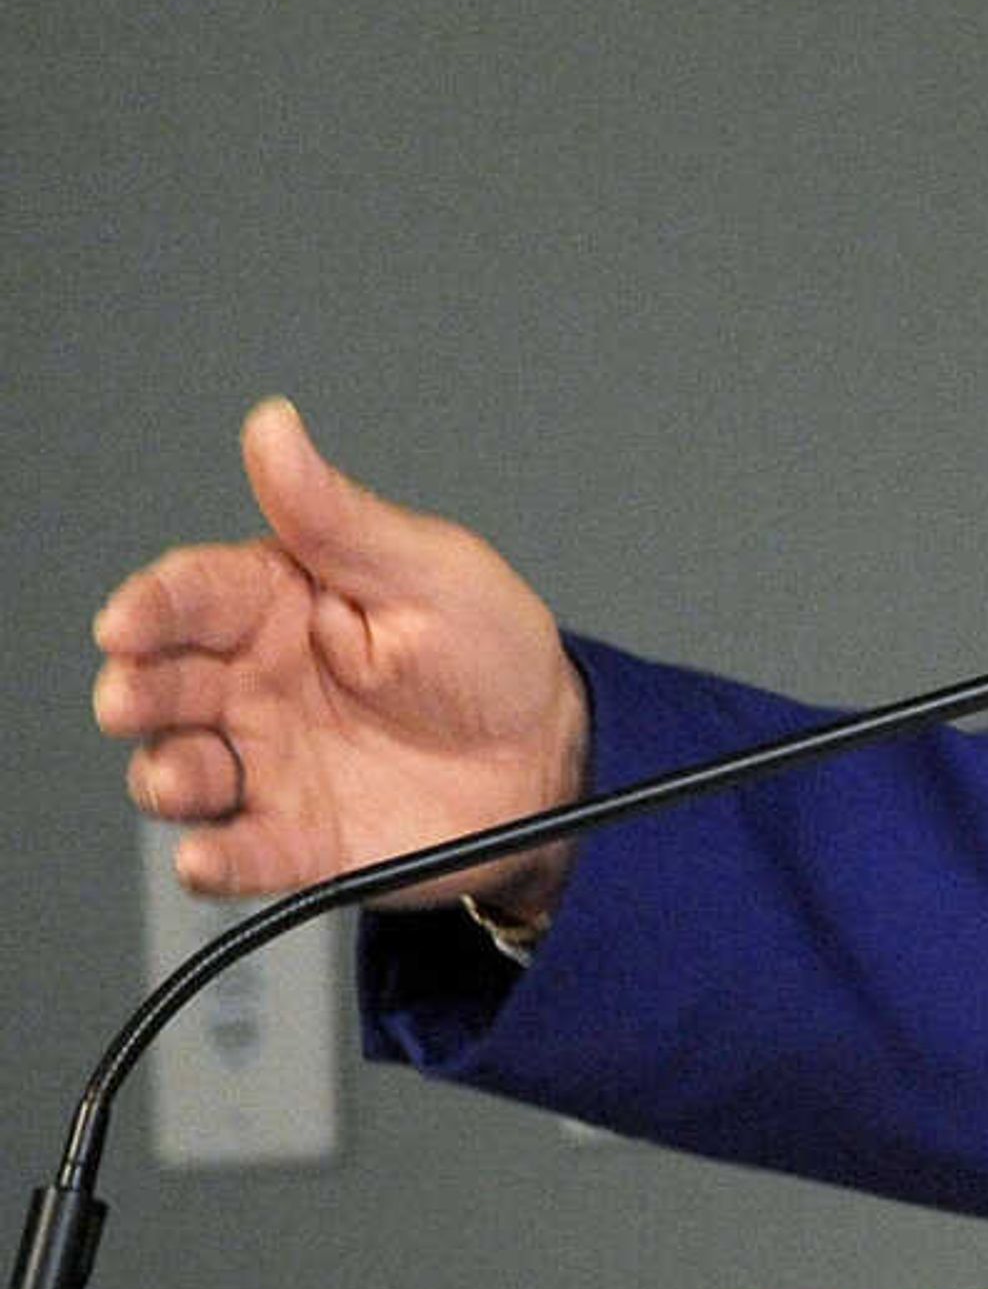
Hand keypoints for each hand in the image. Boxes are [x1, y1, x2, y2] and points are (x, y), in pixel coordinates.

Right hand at [92, 399, 588, 915]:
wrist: (556, 759)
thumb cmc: (494, 654)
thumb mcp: (427, 570)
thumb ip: (337, 515)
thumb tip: (274, 428)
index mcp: (280, 607)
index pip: (191, 596)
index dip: (150, 606)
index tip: (129, 620)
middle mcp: (257, 686)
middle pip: (163, 685)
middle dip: (136, 691)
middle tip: (137, 698)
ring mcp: (271, 764)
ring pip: (179, 771)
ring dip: (166, 776)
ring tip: (186, 777)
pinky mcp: (296, 839)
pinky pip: (237, 854)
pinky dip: (214, 861)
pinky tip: (210, 854)